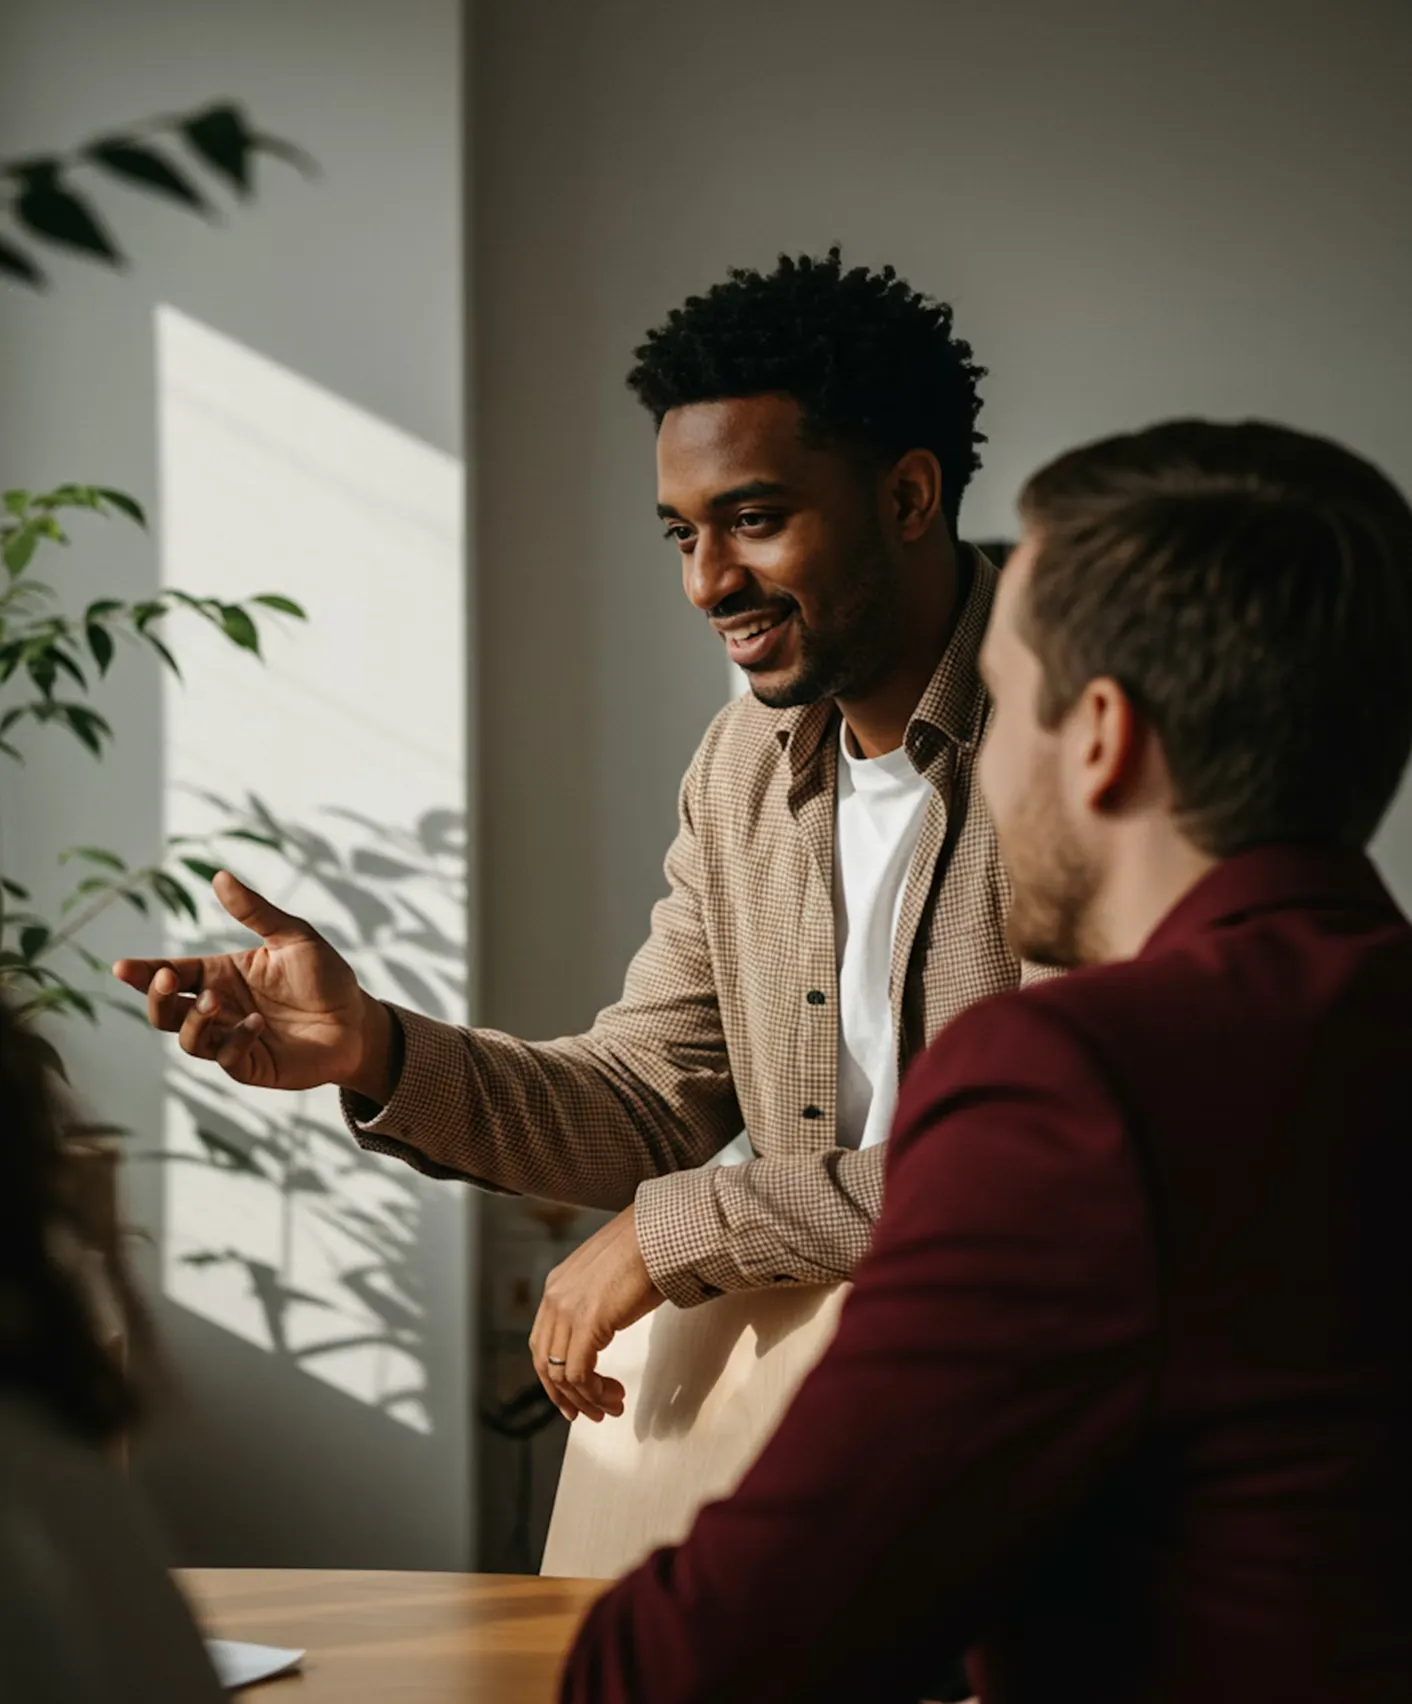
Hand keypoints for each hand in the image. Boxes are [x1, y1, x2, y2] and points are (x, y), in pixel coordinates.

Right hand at [112, 870, 392, 1097]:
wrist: (358, 1019)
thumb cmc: (326, 976)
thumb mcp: (294, 937)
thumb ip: (256, 912)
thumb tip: (220, 877)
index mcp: (221, 975)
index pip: (172, 973)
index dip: (145, 972)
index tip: (122, 967)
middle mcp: (220, 1008)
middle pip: (165, 1010)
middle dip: (157, 997)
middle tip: (166, 980)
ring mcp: (231, 1039)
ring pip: (187, 1038)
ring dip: (194, 1020)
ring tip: (217, 1002)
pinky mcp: (251, 1064)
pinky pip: (225, 1058)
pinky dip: (234, 1042)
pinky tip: (257, 1026)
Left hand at [529, 1205, 663, 1422]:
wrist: (660, 1234)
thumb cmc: (647, 1251)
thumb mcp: (610, 1278)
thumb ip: (597, 1300)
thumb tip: (604, 1327)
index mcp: (557, 1286)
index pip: (542, 1343)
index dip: (555, 1377)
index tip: (577, 1398)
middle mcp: (554, 1298)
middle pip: (544, 1363)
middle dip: (566, 1396)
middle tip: (591, 1413)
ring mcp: (567, 1309)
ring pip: (561, 1375)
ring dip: (587, 1399)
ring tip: (612, 1408)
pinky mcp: (587, 1322)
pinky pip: (579, 1373)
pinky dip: (594, 1392)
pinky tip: (615, 1395)